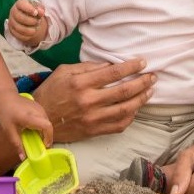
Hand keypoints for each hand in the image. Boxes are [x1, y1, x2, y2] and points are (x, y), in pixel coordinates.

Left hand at [0, 92, 54, 159]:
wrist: (5, 97)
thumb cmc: (6, 113)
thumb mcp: (9, 131)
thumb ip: (17, 144)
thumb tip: (23, 158)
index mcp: (30, 117)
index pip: (47, 126)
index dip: (49, 137)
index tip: (44, 146)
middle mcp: (37, 111)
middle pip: (48, 126)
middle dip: (46, 136)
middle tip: (40, 145)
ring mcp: (39, 107)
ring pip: (47, 122)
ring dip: (44, 131)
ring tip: (37, 138)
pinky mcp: (39, 106)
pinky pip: (44, 118)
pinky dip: (42, 125)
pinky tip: (34, 129)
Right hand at [7, 0, 45, 44]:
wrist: (28, 18)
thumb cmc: (33, 11)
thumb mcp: (38, 8)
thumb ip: (40, 9)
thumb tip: (41, 12)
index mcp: (19, 4)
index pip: (21, 4)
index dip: (29, 9)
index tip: (36, 13)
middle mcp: (13, 12)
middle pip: (19, 17)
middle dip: (31, 21)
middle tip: (38, 22)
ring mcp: (11, 21)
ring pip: (18, 28)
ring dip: (30, 30)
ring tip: (36, 28)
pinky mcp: (12, 30)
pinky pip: (18, 35)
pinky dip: (27, 36)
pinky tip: (32, 33)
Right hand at [33, 59, 155, 143]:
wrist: (40, 120)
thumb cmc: (51, 91)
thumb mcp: (64, 71)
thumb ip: (87, 67)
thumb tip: (110, 65)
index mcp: (80, 83)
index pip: (113, 73)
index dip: (131, 67)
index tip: (143, 62)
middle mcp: (88, 101)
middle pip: (124, 91)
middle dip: (142, 82)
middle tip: (153, 77)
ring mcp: (92, 118)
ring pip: (125, 109)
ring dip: (141, 99)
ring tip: (150, 91)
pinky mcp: (94, 131)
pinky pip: (119, 125)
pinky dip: (131, 116)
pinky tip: (136, 108)